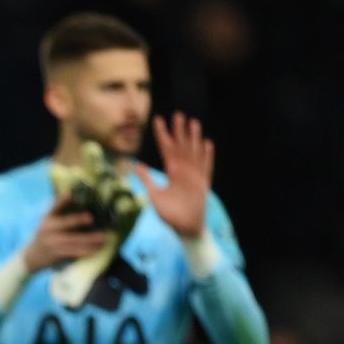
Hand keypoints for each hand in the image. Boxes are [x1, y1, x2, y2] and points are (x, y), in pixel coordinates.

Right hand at [21, 193, 108, 271]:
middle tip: (92, 218)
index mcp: (48, 220)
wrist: (32, 257)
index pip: (54, 208)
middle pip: (65, 224)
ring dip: (90, 240)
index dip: (61, 201)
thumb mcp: (47, 220)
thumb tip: (71, 194)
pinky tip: (97, 249)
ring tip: (104, 238)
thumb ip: (58, 208)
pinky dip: (86, 251)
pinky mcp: (57, 255)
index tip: (70, 194)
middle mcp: (48, 230)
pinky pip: (74, 252)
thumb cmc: (45, 234)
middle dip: (78, 220)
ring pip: (73, 240)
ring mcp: (53, 243)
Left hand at [140, 111, 213, 238]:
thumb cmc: (170, 214)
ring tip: (194, 123)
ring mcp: (195, 176)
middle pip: (182, 147)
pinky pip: (206, 168)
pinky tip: (208, 144)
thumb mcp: (154, 196)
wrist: (185, 229)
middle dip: (180, 131)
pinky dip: (207, 157)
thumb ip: (147, 180)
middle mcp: (184, 171)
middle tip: (178, 115)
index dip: (162, 135)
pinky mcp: (203, 184)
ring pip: (194, 153)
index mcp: (172, 172)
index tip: (157, 120)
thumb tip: (135, 165)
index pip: (166, 149)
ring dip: (194, 139)